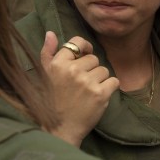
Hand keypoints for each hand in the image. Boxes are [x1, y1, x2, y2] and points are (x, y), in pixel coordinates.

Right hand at [40, 31, 117, 145]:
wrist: (60, 127)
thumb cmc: (52, 100)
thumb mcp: (44, 74)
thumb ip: (48, 52)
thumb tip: (51, 33)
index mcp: (58, 64)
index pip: (78, 42)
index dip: (85, 47)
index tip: (86, 54)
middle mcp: (72, 71)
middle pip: (94, 59)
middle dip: (91, 69)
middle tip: (81, 84)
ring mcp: (87, 82)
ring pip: (104, 70)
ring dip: (100, 80)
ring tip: (88, 91)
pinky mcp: (100, 94)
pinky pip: (114, 81)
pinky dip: (110, 88)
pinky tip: (98, 96)